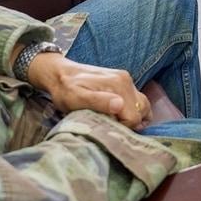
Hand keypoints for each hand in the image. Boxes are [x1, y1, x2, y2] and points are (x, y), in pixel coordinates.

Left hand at [28, 53, 150, 129]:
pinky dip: (132, 110)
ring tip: (116, 122)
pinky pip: (136, 99)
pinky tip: (117, 115)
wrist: (58, 73)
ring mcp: (125, 79)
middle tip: (112, 125)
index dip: (123, 127)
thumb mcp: (76, 99)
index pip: (134, 116)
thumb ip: (98, 102)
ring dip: (134, 117)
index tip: (107, 127)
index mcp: (118, 85)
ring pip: (142, 105)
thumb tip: (120, 105)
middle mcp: (126, 80)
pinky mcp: (122, 80)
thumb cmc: (65, 90)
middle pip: (142, 110)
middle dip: (131, 123)